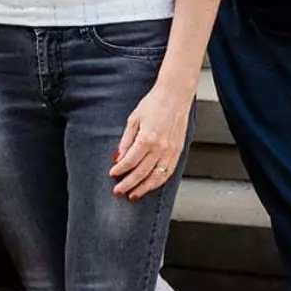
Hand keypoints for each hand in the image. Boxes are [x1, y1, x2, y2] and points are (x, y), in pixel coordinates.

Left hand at [109, 80, 191, 200]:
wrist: (175, 95)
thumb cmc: (155, 103)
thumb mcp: (134, 119)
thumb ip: (126, 140)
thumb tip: (118, 157)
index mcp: (147, 138)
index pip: (130, 161)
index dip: (120, 170)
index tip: (113, 174)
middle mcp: (160, 147)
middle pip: (142, 173)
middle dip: (128, 184)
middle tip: (119, 191)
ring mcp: (171, 151)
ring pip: (157, 177)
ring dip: (144, 188)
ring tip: (134, 194)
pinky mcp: (178, 151)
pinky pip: (169, 172)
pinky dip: (159, 181)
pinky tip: (151, 185)